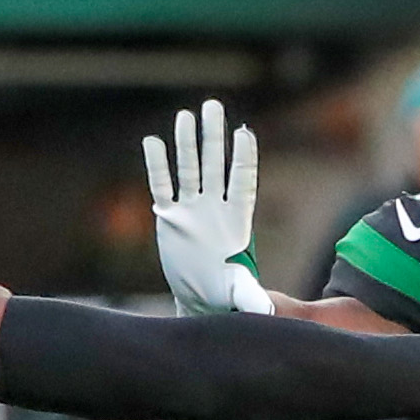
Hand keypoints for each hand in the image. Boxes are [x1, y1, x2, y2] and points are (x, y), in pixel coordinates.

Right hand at [144, 100, 272, 318]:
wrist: (202, 299)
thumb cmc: (226, 294)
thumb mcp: (238, 293)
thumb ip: (251, 296)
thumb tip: (267, 313)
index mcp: (236, 219)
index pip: (241, 180)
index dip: (242, 157)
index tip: (244, 132)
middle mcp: (214, 207)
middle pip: (214, 164)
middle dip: (213, 136)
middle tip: (212, 106)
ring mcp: (191, 209)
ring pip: (188, 169)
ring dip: (186, 143)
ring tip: (185, 115)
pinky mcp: (170, 218)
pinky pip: (162, 187)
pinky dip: (157, 166)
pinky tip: (152, 142)